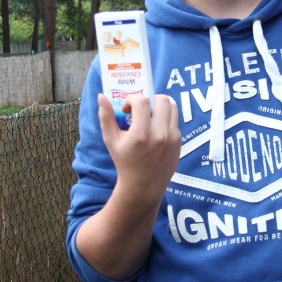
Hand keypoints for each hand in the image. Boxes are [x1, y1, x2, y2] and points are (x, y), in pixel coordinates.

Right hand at [98, 92, 180, 206]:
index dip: (132, 99)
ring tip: (150, 114)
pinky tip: (155, 128)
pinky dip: (165, 118)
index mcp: (141, 134)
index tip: (127, 110)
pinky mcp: (179, 140)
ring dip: (160, 105)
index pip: (142, 101)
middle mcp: (159, 134)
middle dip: (149, 99)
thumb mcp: (111, 141)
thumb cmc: (125, 162)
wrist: (143, 185)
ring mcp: (172, 137)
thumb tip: (101, 96)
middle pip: (161, 100)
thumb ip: (106, 118)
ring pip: (172, 106)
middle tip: (141, 109)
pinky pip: (175, 119)